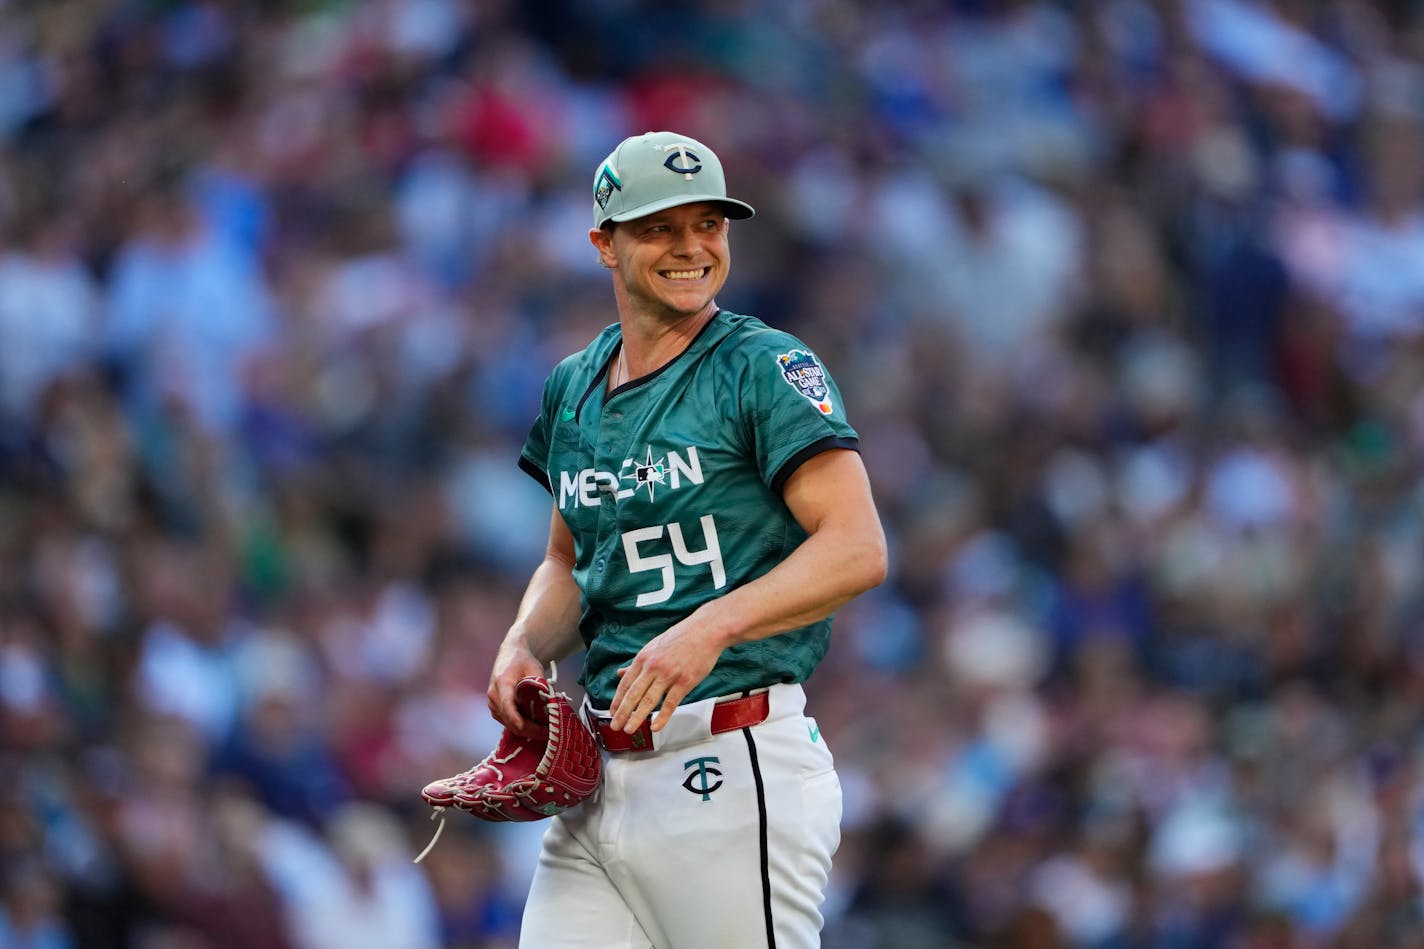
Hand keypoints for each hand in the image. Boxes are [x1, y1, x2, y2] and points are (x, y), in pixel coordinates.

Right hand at [487, 643, 547, 738]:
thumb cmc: (522, 660)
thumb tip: (550, 703)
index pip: (508, 707)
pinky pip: (506, 722)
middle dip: (529, 730)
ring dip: (525, 730)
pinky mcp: (495, 708)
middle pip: (509, 720)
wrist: (509, 654)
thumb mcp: (535, 668)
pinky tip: (534, 727)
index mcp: (502, 683)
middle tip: (548, 732)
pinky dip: (519, 726)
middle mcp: (494, 696)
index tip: (535, 729)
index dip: (520, 721)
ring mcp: (492, 703)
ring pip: (508, 724)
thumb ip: (541, 685)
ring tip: (543, 731)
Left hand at [609, 617, 725, 734]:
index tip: (613, 712)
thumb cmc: (682, 636)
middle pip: (633, 694)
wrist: (707, 630)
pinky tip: (655, 727)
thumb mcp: (655, 645)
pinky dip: (662, 717)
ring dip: (636, 717)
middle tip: (615, 726)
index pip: (626, 683)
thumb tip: (621, 672)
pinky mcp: (685, 682)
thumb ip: (638, 662)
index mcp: (644, 657)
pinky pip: (670, 703)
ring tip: (629, 729)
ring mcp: (669, 674)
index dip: (617, 700)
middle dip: (622, 712)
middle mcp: (653, 666)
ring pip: (648, 700)